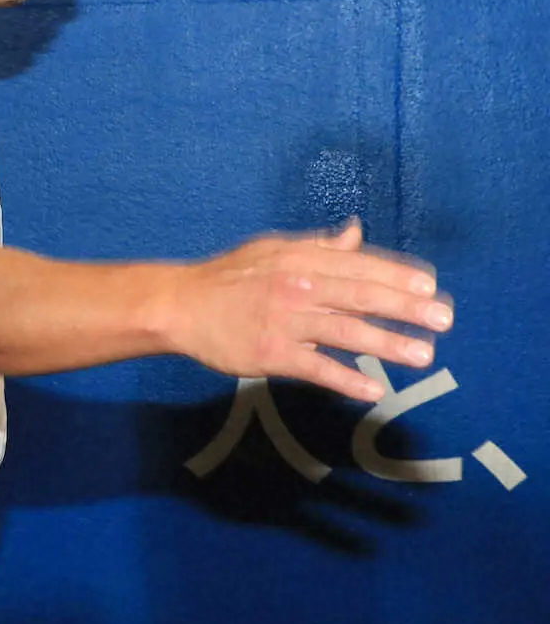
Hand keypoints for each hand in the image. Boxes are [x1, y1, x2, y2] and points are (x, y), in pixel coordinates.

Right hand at [171, 220, 452, 402]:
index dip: (396, 275)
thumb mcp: (273, 250)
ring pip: (345, 331)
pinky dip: (345, 379)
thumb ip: (318, 246)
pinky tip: (373, 389)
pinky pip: (315, 367)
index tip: (430, 286)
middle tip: (444, 319)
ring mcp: (284, 320)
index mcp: (299, 258)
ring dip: (387, 344)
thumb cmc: (229, 277)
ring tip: (423, 355)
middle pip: (361, 295)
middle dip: (406, 307)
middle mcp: (297, 285)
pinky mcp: (271, 353)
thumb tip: (357, 233)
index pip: (358, 265)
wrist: (180, 304)